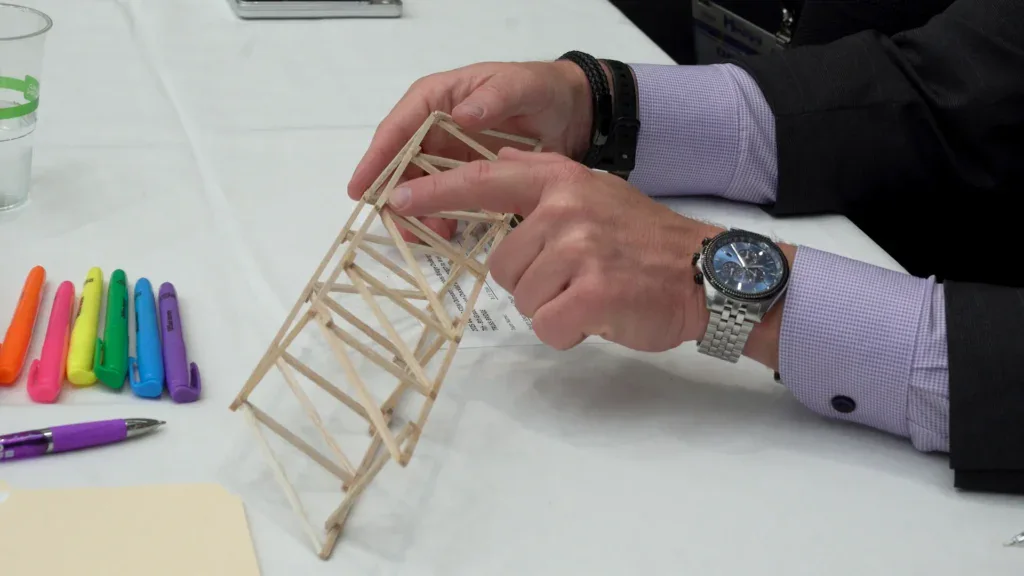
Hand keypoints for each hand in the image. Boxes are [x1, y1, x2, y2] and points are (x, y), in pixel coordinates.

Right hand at [348, 60, 598, 238]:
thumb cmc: (540, 89)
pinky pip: (444, 197)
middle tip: (394, 224)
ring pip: (419, 185)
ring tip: (423, 234)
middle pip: (400, 163)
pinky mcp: (465, 174)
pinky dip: (440, 215)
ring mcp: (448, 152)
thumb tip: (461, 115)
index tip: (360, 189)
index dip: (376, 159)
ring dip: (416, 210)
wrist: (570, 112)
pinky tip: (445, 232)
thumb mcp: (520, 85)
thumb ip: (494, 97)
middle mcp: (434, 126)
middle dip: (393, 194)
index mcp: (436, 98)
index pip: (397, 128)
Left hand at [388, 148, 723, 352]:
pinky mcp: (593, 293)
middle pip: (502, 264)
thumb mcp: (593, 190)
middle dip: (532, 281)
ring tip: (592, 293)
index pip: (485, 181)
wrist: (703, 272)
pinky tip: (598, 316)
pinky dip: (568, 332)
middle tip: (575, 276)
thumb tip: (496, 158)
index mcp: (561, 181)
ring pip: (523, 298)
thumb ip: (541, 180)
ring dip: (552, 307)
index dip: (437, 191)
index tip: (397, 199)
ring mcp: (580, 249)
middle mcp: (566, 209)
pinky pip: (547, 325)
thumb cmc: (643, 239)